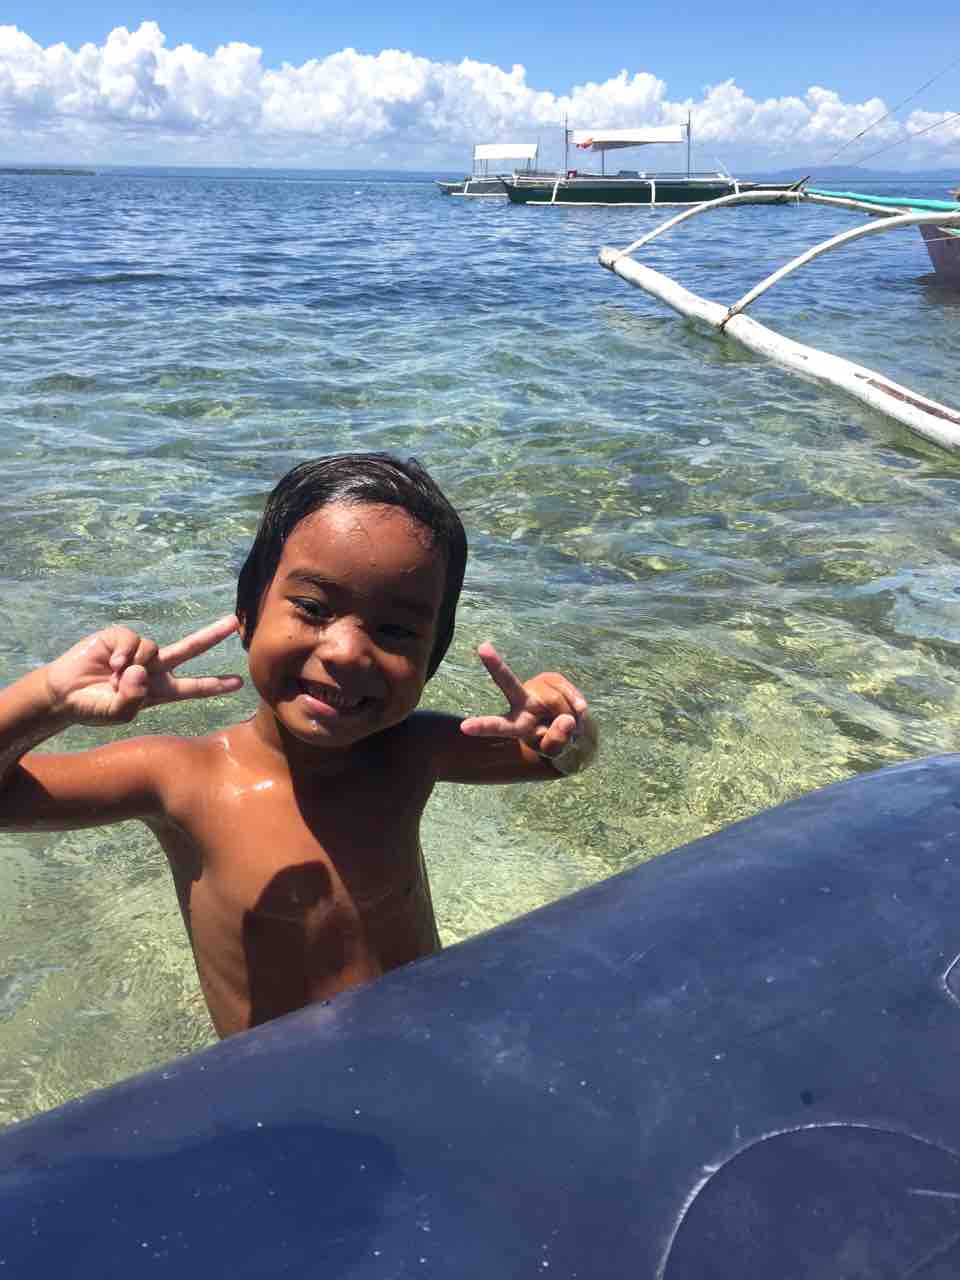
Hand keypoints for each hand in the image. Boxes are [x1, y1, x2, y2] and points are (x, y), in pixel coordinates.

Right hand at [44, 615, 243, 725]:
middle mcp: (154, 668)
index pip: (194, 687)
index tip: (240, 682)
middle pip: (190, 648)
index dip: (216, 685)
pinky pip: (132, 640)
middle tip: (234, 623)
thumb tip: (141, 671)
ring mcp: (138, 651)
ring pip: (153, 648)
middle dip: (212, 635)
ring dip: (134, 666)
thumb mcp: (118, 715)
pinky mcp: (119, 637)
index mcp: (160, 690)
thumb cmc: (94, 708)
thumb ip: (133, 699)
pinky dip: (123, 654)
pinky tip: (110, 665)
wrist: (64, 695)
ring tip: (114, 679)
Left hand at [459, 643, 588, 759]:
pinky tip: (575, 710)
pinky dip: (578, 705)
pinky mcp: (551, 679)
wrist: (570, 727)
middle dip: (495, 665)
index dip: (483, 727)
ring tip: (569, 724)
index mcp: (515, 724)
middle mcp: (521, 702)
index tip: (464, 727)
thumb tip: (566, 719)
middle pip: (508, 683)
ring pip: (558, 702)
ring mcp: (537, 688)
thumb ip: (557, 741)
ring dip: (571, 717)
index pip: (498, 726)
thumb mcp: (555, 752)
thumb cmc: (554, 741)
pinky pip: (571, 694)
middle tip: (482, 648)